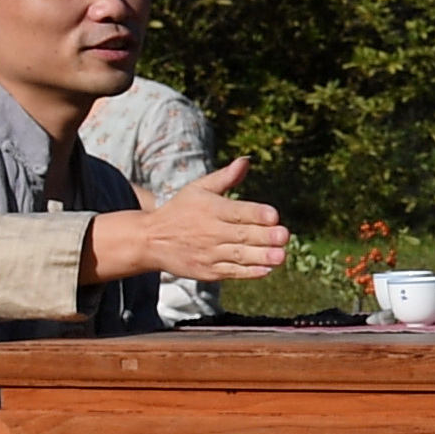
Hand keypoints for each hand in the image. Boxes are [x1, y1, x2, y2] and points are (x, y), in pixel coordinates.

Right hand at [104, 155, 290, 288]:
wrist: (150, 240)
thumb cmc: (180, 210)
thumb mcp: (198, 189)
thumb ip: (225, 177)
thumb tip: (246, 161)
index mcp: (211, 209)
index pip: (237, 211)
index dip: (256, 213)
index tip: (274, 215)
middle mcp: (210, 232)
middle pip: (241, 235)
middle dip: (264, 236)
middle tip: (284, 235)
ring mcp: (209, 253)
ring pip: (238, 255)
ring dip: (261, 256)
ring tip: (280, 256)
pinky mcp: (207, 271)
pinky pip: (231, 272)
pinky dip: (248, 272)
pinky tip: (266, 270)